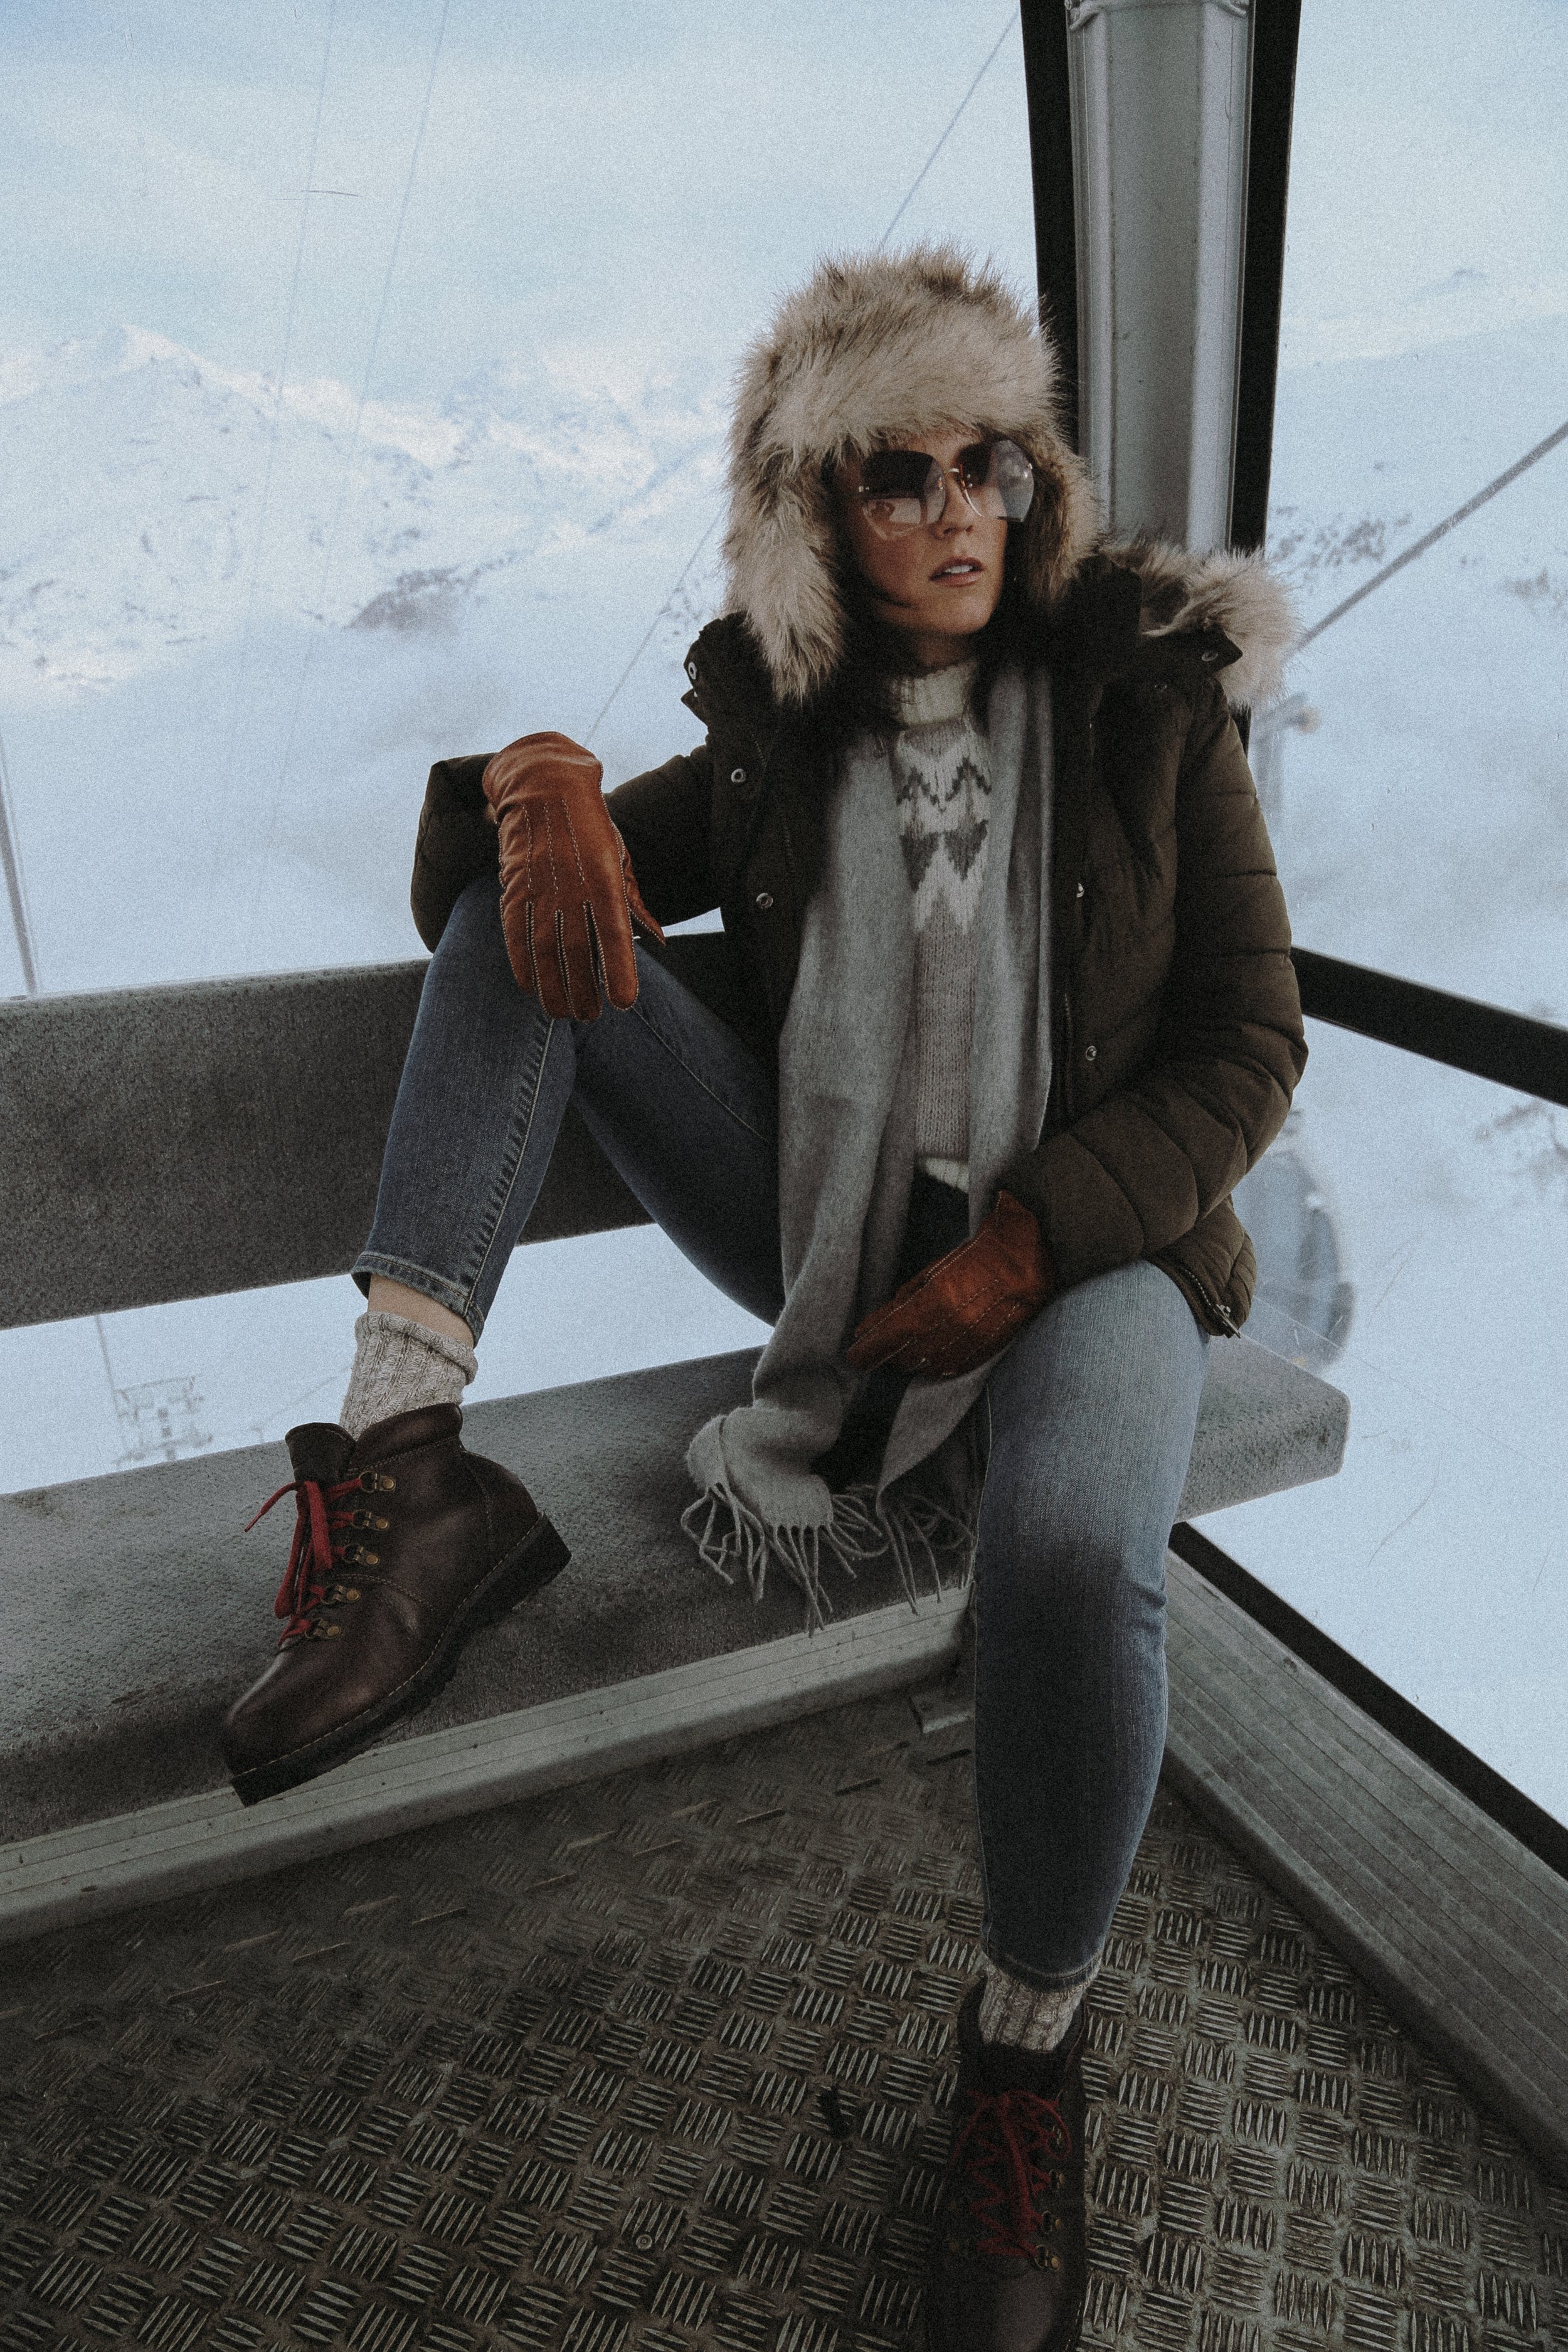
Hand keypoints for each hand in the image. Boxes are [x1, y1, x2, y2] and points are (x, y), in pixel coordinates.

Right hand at [482, 730, 663, 1019]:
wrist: (544, 786)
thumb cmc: (591, 828)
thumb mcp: (620, 859)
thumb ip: (635, 902)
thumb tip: (657, 940)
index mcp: (604, 878)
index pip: (614, 934)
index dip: (618, 970)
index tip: (623, 1003)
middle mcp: (571, 885)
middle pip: (578, 951)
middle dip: (583, 991)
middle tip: (590, 1017)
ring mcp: (540, 887)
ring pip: (544, 950)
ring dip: (553, 987)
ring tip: (562, 1014)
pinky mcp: (514, 887)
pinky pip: (516, 934)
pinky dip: (522, 964)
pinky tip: (531, 987)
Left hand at [847, 1191, 1054, 1379]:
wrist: (1031, 1257)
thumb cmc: (978, 1255)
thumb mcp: (932, 1271)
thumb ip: (899, 1302)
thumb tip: (868, 1328)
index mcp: (935, 1301)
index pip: (887, 1339)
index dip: (866, 1351)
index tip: (853, 1355)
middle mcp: (953, 1327)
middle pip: (904, 1356)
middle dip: (888, 1352)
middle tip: (881, 1343)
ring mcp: (972, 1342)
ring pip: (926, 1366)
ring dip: (911, 1358)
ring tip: (907, 1344)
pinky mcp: (987, 1351)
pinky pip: (952, 1368)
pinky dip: (936, 1364)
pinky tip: (931, 1354)